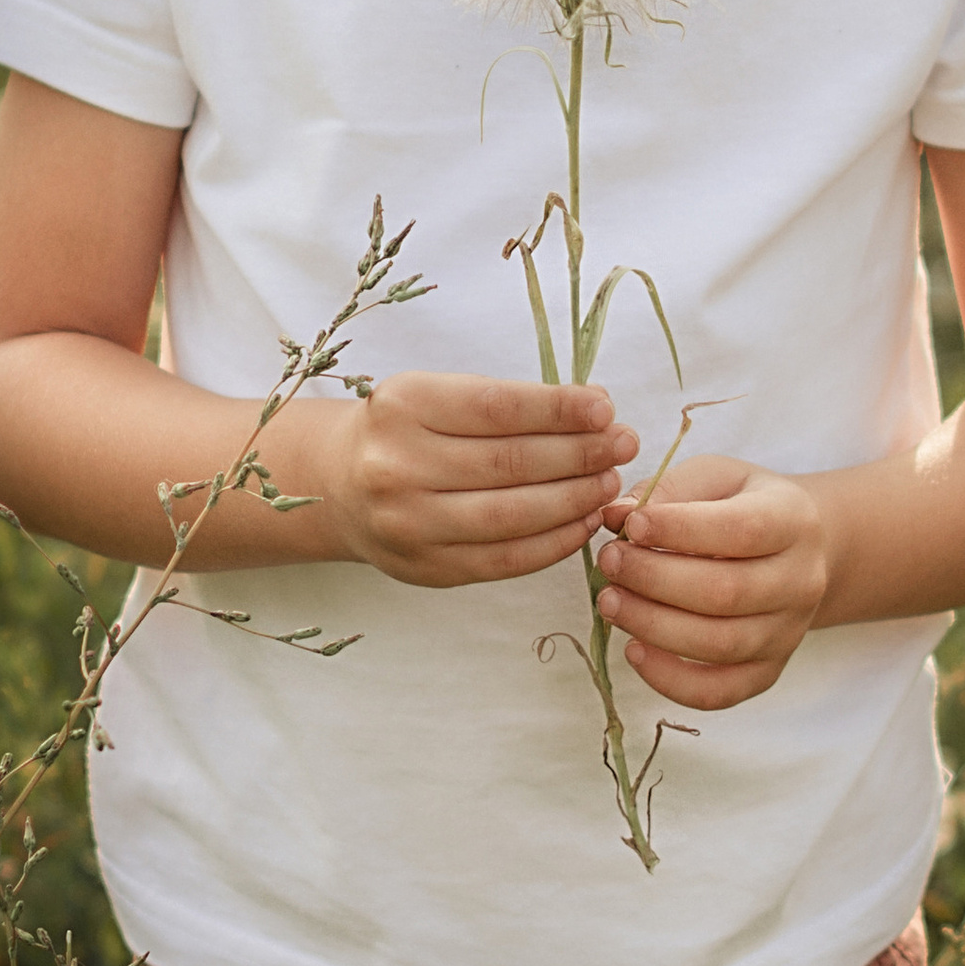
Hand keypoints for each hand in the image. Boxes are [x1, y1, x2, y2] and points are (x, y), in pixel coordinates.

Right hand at [317, 373, 637, 587]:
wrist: (341, 487)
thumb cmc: (407, 432)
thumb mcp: (440, 396)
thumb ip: (512, 402)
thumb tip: (597, 408)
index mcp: (403, 408)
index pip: (497, 408)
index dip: (558, 410)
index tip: (605, 409)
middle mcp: (398, 468)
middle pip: (510, 464)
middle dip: (580, 454)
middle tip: (624, 445)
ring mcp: (409, 525)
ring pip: (513, 516)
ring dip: (575, 499)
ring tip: (610, 482)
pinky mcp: (427, 569)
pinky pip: (506, 559)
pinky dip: (555, 542)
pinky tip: (584, 522)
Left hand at [594, 455, 829, 708]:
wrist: (797, 551)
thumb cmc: (743, 506)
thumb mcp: (715, 479)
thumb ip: (667, 491)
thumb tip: (613, 515)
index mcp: (792, 522)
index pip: (741, 530)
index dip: (680, 529)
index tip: (630, 524)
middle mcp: (800, 582)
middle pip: (726, 593)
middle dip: (655, 579)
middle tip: (609, 561)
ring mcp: (788, 633)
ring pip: (720, 645)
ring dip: (654, 627)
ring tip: (610, 601)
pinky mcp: (768, 671)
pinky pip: (720, 692)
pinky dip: (671, 680)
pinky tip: (633, 650)